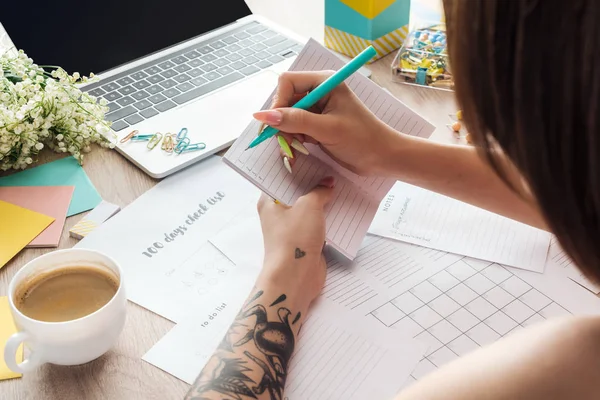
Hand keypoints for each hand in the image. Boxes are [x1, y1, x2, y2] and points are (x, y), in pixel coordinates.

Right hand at [253, 71, 402, 175]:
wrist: (382, 157)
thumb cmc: (362, 139)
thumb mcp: (326, 129)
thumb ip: (294, 121)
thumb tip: (263, 116)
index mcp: (324, 82)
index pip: (287, 82)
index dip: (278, 102)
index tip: (277, 124)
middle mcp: (319, 91)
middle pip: (285, 100)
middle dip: (282, 121)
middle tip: (286, 142)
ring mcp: (317, 108)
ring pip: (287, 116)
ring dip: (287, 133)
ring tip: (297, 148)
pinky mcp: (317, 124)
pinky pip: (295, 127)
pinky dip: (294, 139)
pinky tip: (302, 148)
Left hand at [256, 176, 334, 306]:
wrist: (296, 276)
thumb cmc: (295, 237)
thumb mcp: (309, 206)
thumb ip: (320, 190)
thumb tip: (329, 183)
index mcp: (269, 201)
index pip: (280, 176)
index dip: (295, 165)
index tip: (311, 153)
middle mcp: (278, 212)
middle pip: (297, 190)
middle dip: (313, 180)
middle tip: (331, 164)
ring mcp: (292, 227)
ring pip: (309, 206)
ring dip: (323, 198)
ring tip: (341, 180)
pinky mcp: (304, 239)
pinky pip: (318, 222)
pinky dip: (328, 215)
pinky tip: (344, 204)